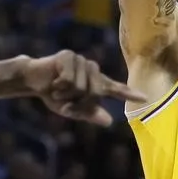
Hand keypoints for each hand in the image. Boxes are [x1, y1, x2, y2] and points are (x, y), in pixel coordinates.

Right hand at [22, 50, 145, 125]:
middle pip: (94, 92)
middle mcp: (92, 69)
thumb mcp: (71, 109)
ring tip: (57, 90)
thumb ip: (89, 113)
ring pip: (81, 86)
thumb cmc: (54, 94)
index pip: (115, 88)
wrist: (32, 80)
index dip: (129, 93)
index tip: (144, 98)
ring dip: (66, 94)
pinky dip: (60, 87)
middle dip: (78, 101)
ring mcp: (81, 60)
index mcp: (95, 82)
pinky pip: (69, 79)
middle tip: (63, 101)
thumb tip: (109, 121)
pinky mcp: (68, 56)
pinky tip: (53, 83)